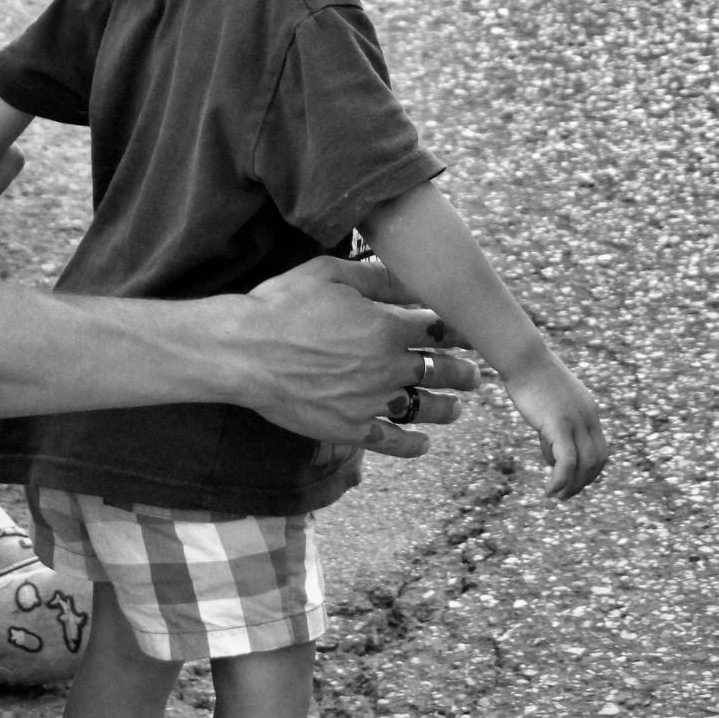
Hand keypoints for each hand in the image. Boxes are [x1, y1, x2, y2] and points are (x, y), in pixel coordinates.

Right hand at [239, 256, 480, 456]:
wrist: (244, 351)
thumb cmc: (283, 305)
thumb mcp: (331, 274)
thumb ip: (377, 277)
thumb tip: (412, 276)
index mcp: (387, 326)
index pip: (440, 327)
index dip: (460, 330)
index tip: (472, 333)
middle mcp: (388, 367)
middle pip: (442, 371)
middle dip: (464, 372)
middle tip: (474, 374)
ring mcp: (371, 402)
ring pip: (425, 408)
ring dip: (447, 407)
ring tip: (457, 408)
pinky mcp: (350, 429)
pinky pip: (392, 441)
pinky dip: (413, 444)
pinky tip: (423, 442)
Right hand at [502, 345, 607, 499]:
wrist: (524, 357)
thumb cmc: (530, 376)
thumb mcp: (551, 402)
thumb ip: (557, 425)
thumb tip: (553, 451)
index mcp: (589, 411)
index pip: (600, 450)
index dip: (589, 471)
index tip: (573, 482)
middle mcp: (588, 417)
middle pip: (597, 461)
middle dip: (583, 483)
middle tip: (564, 495)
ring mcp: (575, 420)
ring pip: (585, 465)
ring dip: (572, 486)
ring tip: (556, 495)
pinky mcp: (559, 424)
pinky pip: (567, 461)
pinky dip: (561, 480)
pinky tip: (549, 490)